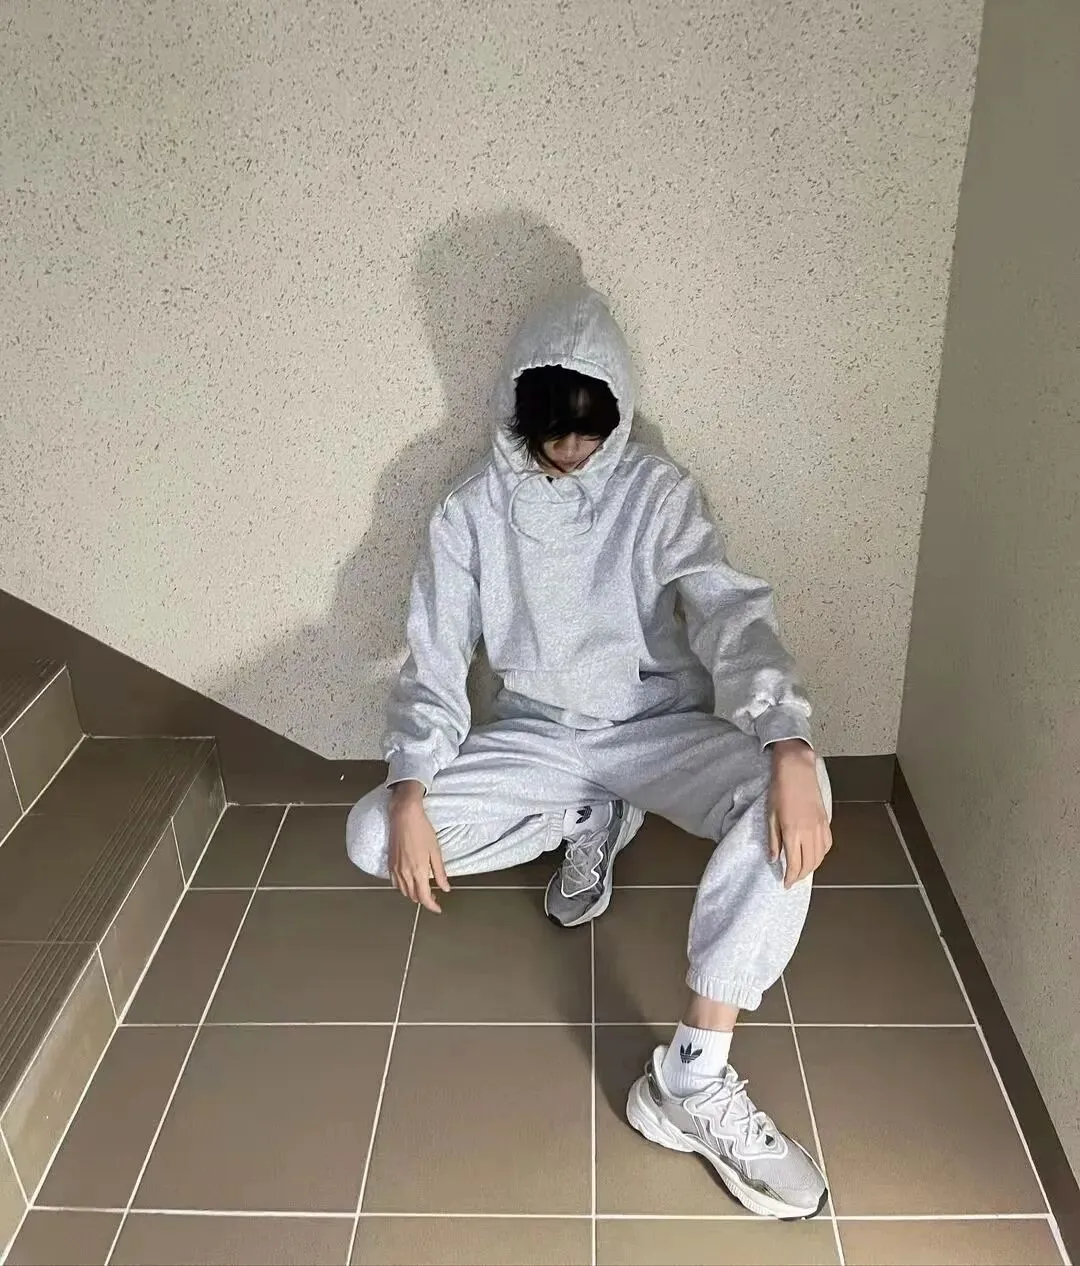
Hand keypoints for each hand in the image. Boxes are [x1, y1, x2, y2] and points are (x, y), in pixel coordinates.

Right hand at [388, 783, 450, 912]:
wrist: (404, 816)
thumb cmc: (422, 830)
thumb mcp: (436, 851)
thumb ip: (440, 872)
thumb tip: (445, 888)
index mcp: (418, 871)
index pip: (424, 897)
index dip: (432, 906)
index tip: (439, 909)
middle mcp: (405, 873)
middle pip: (413, 896)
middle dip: (424, 900)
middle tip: (434, 897)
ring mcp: (396, 869)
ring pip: (404, 891)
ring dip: (413, 895)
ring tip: (423, 890)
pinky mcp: (390, 863)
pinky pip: (395, 883)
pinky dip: (403, 888)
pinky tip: (409, 883)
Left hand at [768, 741, 831, 888]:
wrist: (796, 770)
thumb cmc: (780, 788)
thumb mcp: (770, 815)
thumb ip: (773, 839)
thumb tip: (773, 858)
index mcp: (793, 832)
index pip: (794, 864)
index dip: (791, 877)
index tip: (786, 883)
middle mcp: (809, 832)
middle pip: (809, 864)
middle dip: (800, 876)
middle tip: (793, 879)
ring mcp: (819, 827)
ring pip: (820, 857)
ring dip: (812, 867)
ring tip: (802, 871)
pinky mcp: (825, 821)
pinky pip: (827, 844)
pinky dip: (821, 854)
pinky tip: (814, 855)